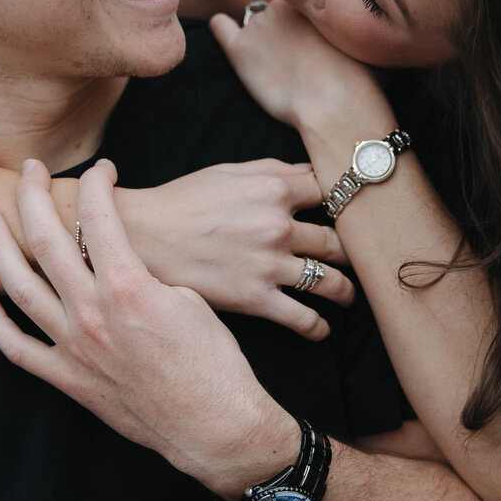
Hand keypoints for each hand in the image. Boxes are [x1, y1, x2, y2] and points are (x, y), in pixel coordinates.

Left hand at [0, 160, 298, 498]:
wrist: (213, 425)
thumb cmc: (214, 362)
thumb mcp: (190, 299)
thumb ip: (146, 273)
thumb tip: (120, 259)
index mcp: (128, 286)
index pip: (98, 216)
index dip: (96, 183)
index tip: (101, 170)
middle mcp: (91, 312)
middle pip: (45, 240)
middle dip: (32, 195)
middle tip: (28, 170)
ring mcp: (73, 347)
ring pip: (18, 286)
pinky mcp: (67, 377)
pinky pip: (16, 346)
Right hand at [117, 159, 353, 342]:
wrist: (140, 237)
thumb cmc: (181, 201)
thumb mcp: (228, 172)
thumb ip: (274, 170)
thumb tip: (310, 172)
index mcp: (274, 189)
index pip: (332, 193)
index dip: (346, 203)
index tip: (352, 215)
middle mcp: (279, 226)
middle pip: (337, 241)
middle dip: (352, 253)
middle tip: (360, 261)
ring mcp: (270, 265)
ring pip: (330, 281)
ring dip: (345, 292)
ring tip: (348, 297)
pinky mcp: (257, 298)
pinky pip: (303, 318)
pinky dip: (317, 327)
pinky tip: (320, 330)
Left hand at [211, 1, 391, 134]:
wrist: (335, 103)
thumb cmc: (360, 77)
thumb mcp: (364, 37)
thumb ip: (353, 22)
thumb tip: (362, 22)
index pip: (299, 3)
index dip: (304, 26)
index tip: (311, 44)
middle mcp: (281, 4)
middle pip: (275, 13)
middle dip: (282, 30)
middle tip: (296, 58)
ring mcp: (258, 26)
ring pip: (254, 25)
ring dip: (261, 39)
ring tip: (275, 64)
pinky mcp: (240, 49)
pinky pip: (220, 26)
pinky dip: (221, 28)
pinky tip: (226, 34)